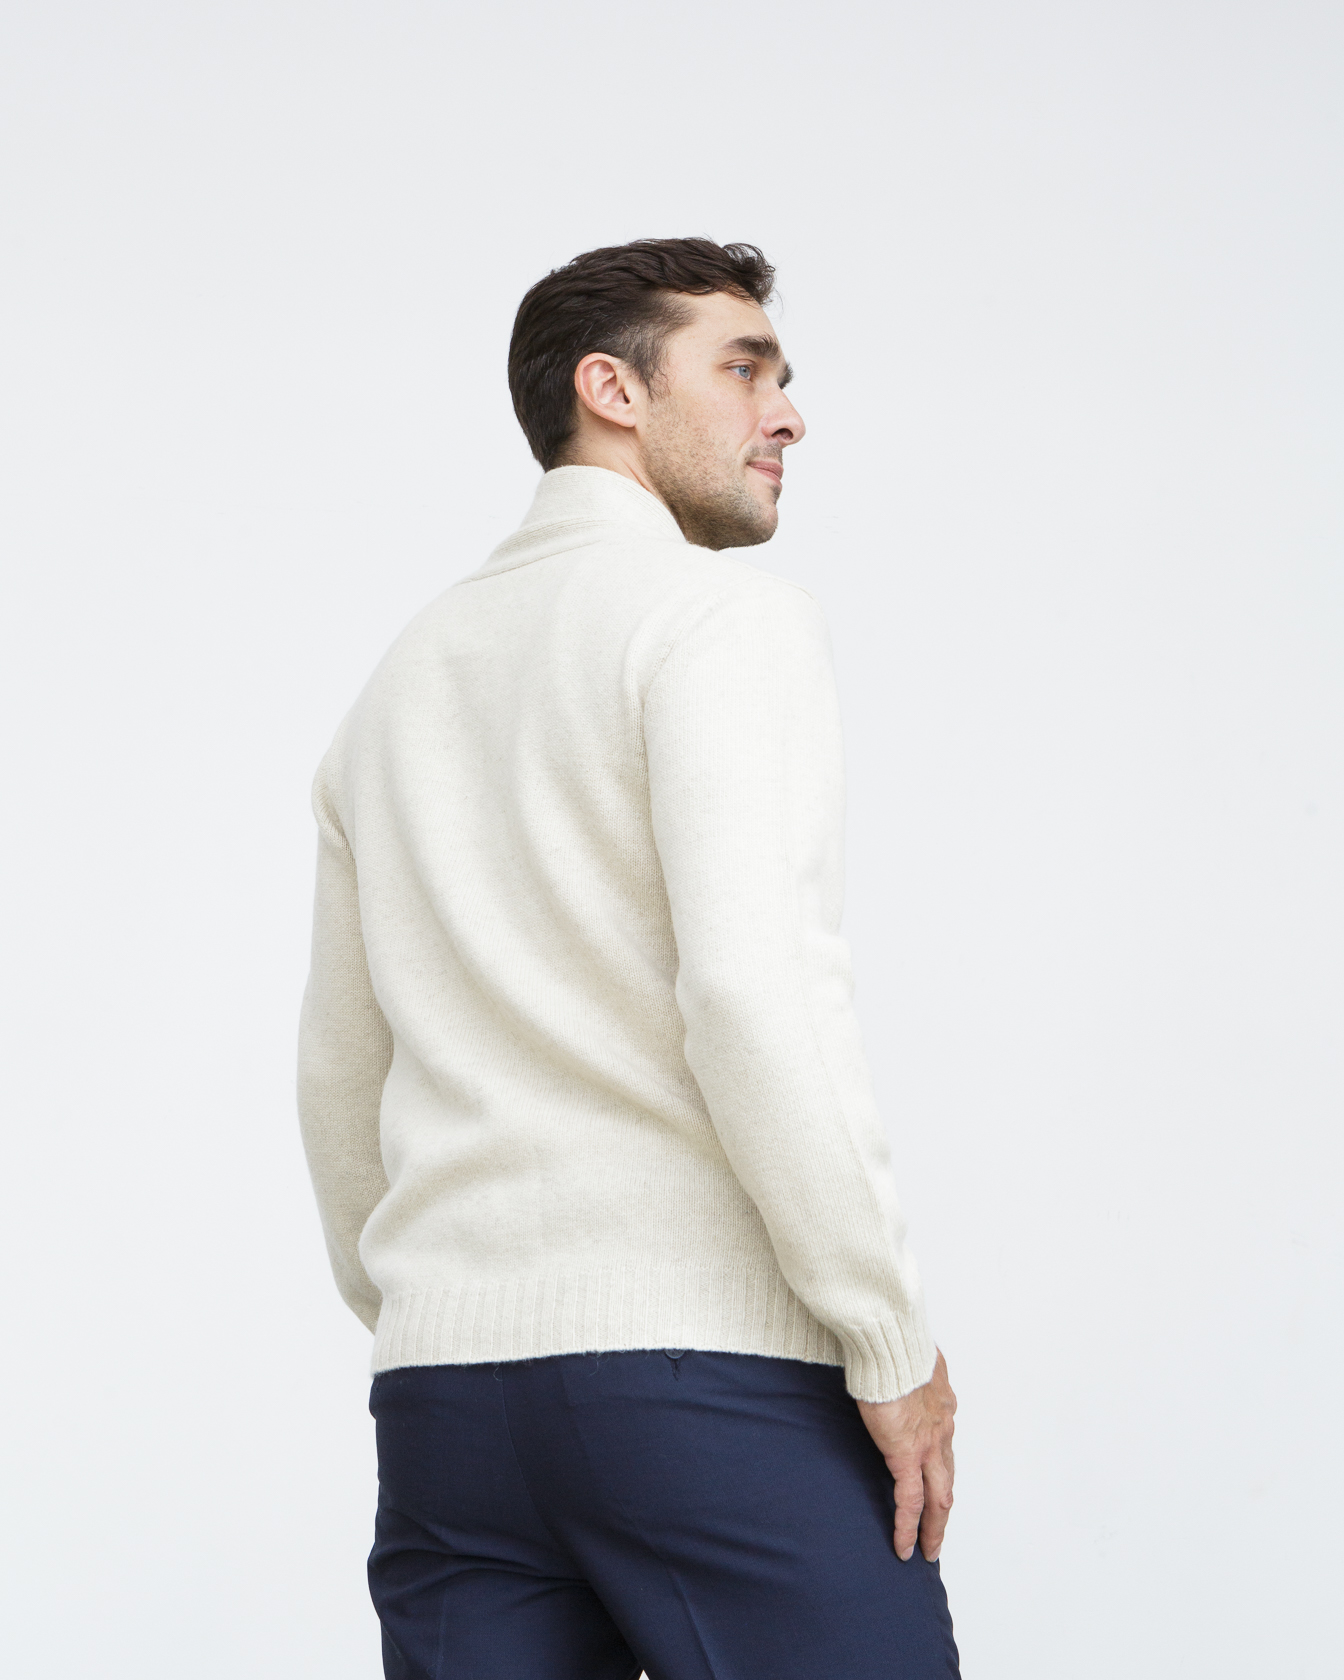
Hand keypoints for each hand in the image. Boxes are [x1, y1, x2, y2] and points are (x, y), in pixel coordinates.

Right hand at [856, 1349, 955, 1562]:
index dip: (940, 1467)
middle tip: (938, 1532)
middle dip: (944, 1509)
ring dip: (935, 1526)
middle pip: (948, 1479)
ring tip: (927, 1549)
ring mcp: (928, 1445)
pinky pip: (910, 1501)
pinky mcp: (906, 1454)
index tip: (933, 1481)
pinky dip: (908, 1527)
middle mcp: (942, 1428)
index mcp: (941, 1404)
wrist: (892, 1343)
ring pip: (939, 1498)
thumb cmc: (895, 1340)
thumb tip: (907, 1361)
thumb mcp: (911, 1355)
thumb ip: (912, 1367)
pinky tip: (903, 1547)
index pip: (944, 1443)